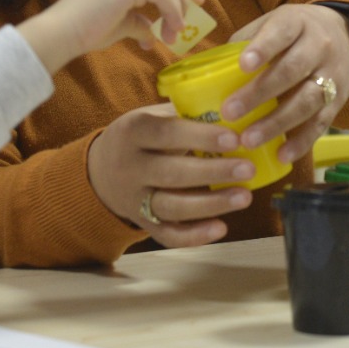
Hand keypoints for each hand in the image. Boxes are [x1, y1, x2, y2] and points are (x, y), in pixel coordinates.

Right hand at [19, 0, 202, 72]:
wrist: (65, 31)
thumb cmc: (86, 29)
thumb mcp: (121, 25)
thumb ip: (140, 25)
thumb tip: (152, 37)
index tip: (195, 3)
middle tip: (194, 16)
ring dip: (177, 11)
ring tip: (172, 35)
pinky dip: (172, 13)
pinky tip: (169, 31)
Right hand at [87, 104, 256, 246]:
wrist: (100, 171)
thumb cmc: (141, 137)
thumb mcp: (151, 117)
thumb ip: (183, 115)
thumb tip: (232, 111)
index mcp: (132, 132)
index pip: (166, 133)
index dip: (200, 136)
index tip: (234, 138)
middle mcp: (129, 167)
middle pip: (172, 173)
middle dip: (213, 172)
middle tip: (248, 169)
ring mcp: (134, 199)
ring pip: (172, 207)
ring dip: (210, 204)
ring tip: (245, 197)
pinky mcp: (142, 223)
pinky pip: (167, 235)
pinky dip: (194, 236)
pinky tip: (221, 228)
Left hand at [222, 3, 348, 166]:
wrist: (345, 37)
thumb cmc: (293, 34)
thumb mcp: (273, 24)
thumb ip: (246, 42)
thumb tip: (210, 71)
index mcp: (297, 23)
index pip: (281, 33)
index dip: (263, 48)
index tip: (243, 65)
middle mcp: (319, 47)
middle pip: (292, 70)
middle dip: (259, 93)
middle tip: (230, 112)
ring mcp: (332, 75)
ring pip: (307, 101)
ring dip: (277, 123)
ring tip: (249, 140)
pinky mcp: (338, 101)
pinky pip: (321, 124)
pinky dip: (301, 142)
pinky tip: (281, 155)